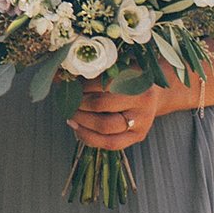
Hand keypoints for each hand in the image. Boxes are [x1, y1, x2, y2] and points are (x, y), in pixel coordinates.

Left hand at [68, 80, 197, 149]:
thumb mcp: (116, 68)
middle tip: (66, 101)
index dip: (78, 85)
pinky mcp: (139, 136)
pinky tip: (78, 130)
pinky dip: (90, 138)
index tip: (65, 84)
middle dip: (78, 104)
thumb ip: (92, 72)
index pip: (99, 83)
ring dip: (82, 122)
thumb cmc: (130, 78)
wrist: (157, 94)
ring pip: (105, 127)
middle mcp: (142, 100)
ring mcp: (142, 121)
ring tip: (70, 116)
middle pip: (101, 105)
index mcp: (135, 78)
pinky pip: (111, 144)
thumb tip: (56, 76)